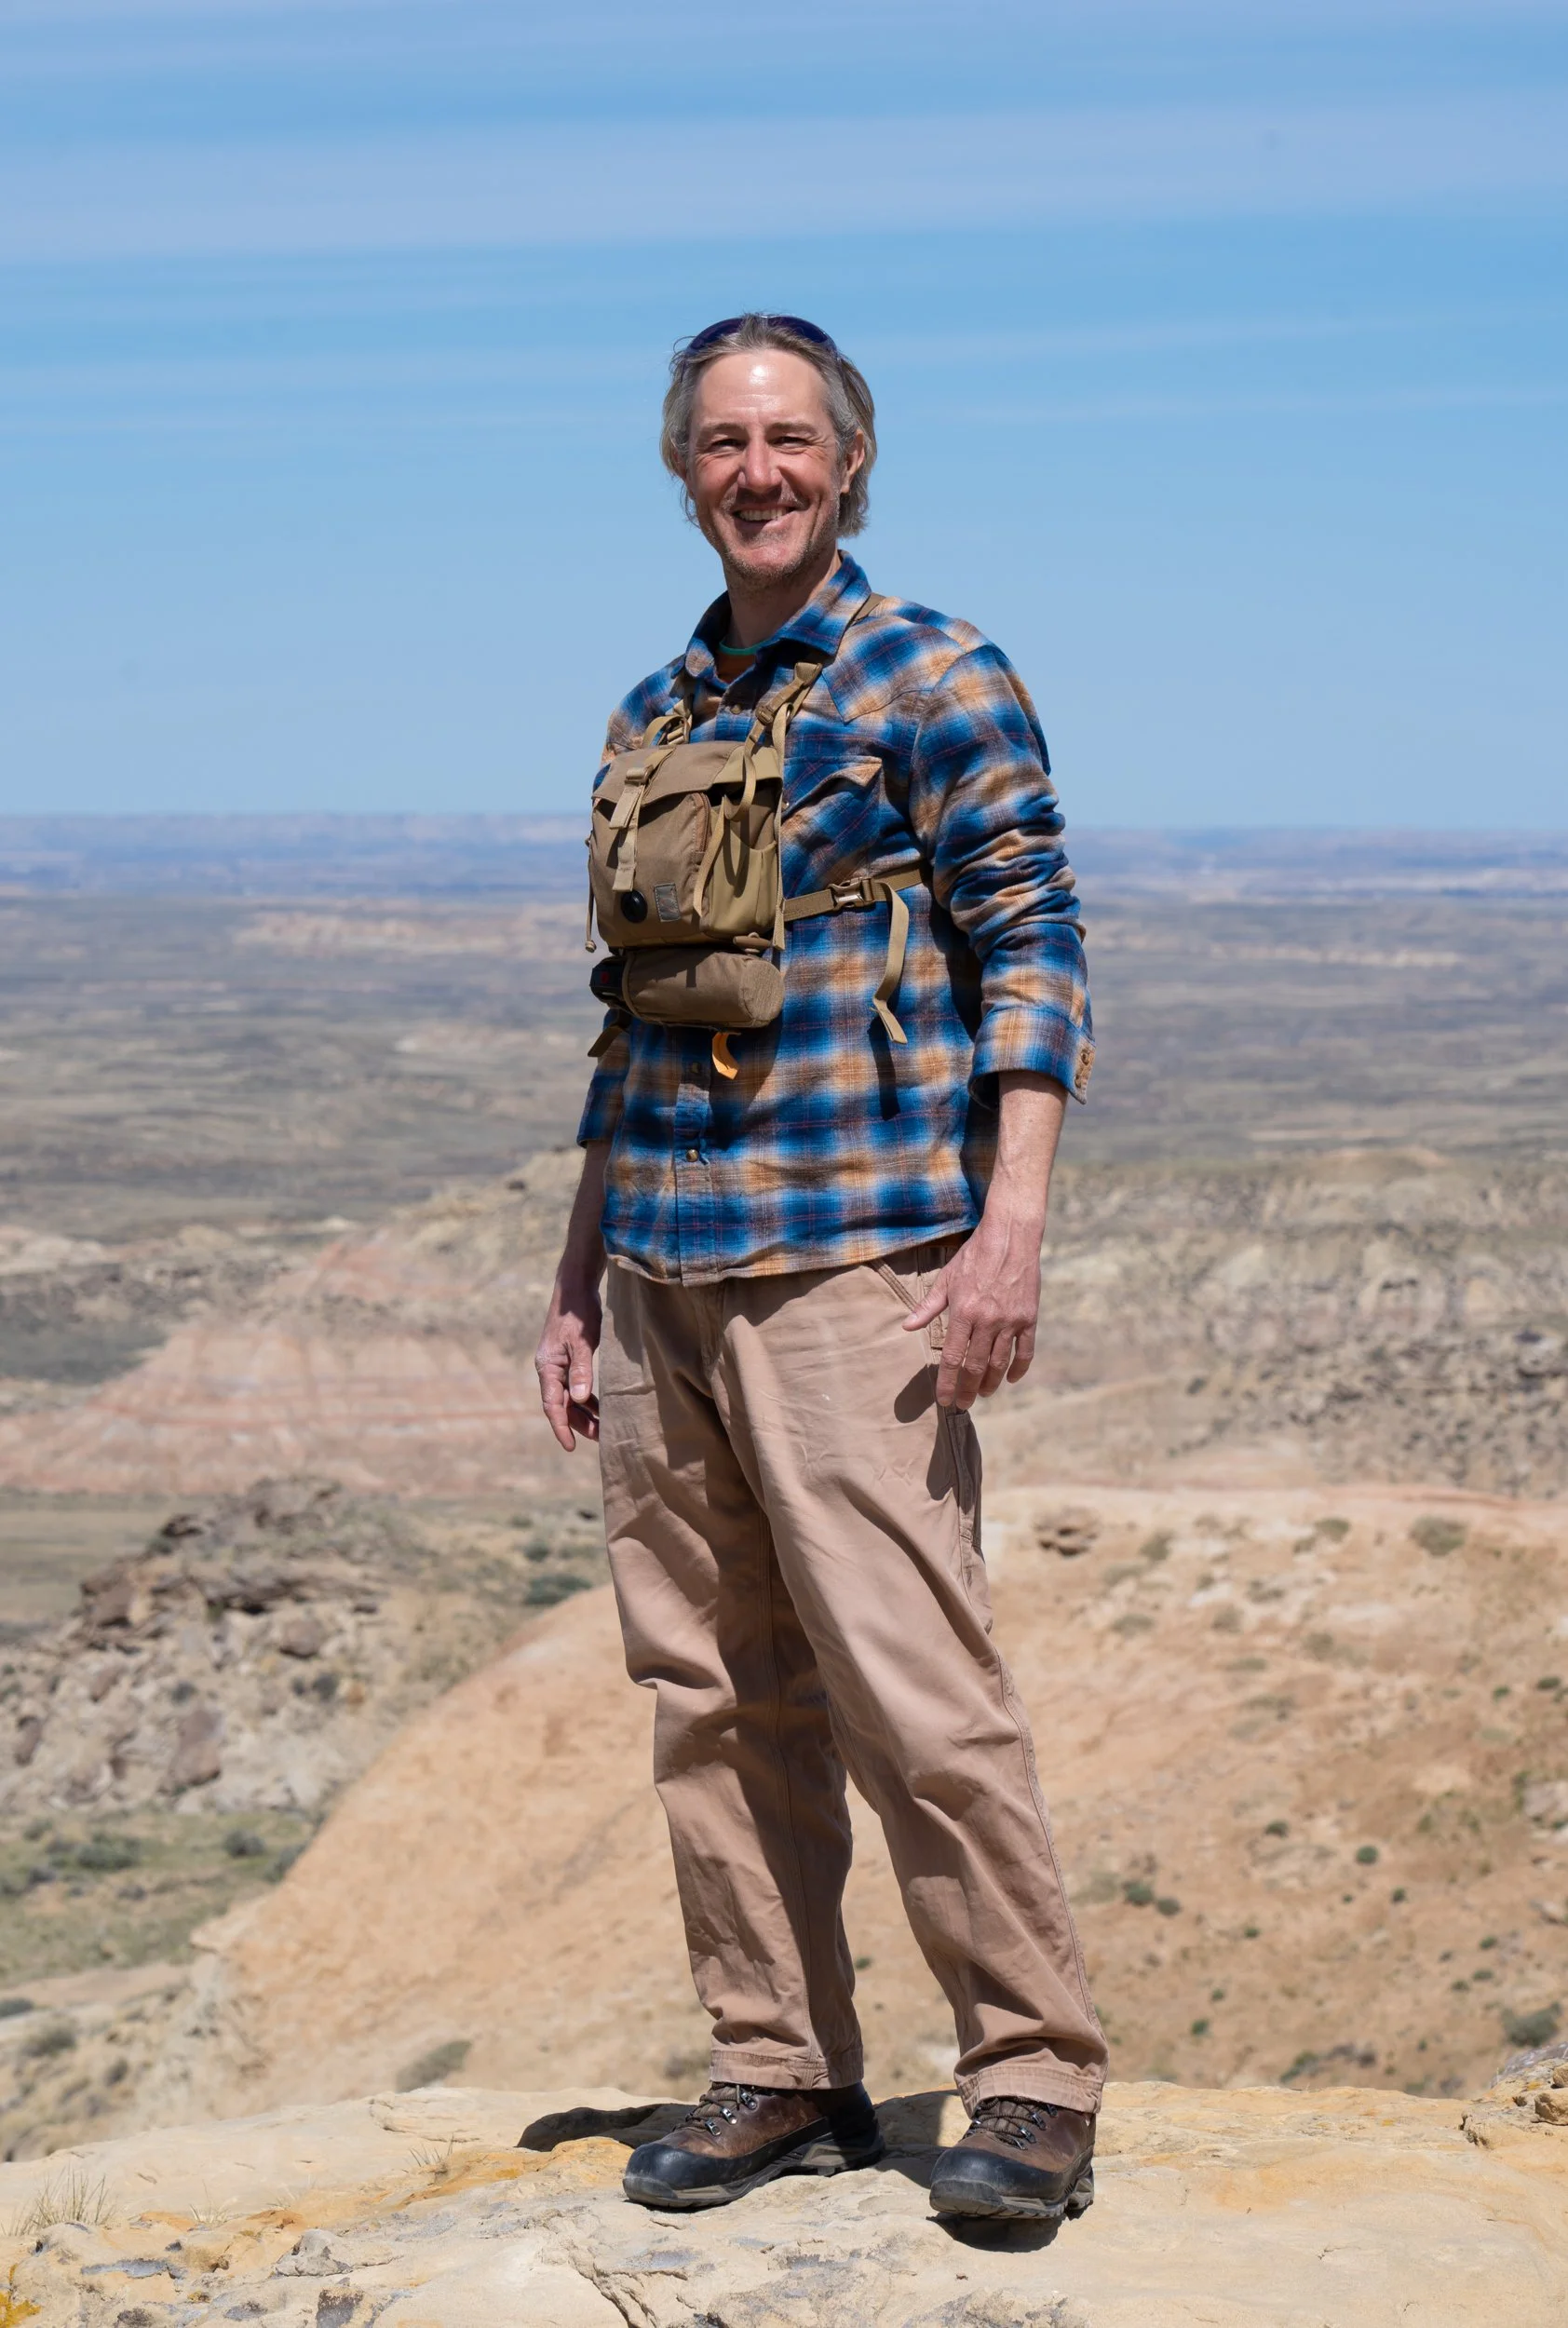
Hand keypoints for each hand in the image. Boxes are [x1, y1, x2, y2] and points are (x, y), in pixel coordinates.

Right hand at [534, 1272, 602, 1450]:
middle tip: (601, 1438)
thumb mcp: (582, 1342)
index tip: (570, 1447)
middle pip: (562, 1405)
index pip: (553, 1406)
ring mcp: (560, 1364)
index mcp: (548, 1367)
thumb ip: (581, 1370)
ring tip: (605, 1428)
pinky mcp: (570, 1359)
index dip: (561, 1428)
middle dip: (579, 1424)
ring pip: (571, 1397)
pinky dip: (589, 1398)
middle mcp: (550, 1369)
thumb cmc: (579, 1313)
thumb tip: (581, 1399)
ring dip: (586, 1413)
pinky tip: (603, 1406)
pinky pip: (577, 1385)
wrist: (576, 1287)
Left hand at [900, 1069, 1064, 1409]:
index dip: (948, 1382)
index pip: (953, 1358)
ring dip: (991, 1383)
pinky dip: (1019, 1368)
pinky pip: (1025, 1350)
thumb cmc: (975, 1255)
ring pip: (1000, 1362)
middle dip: (968, 1390)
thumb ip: (928, 1307)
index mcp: (963, 1312)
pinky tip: (1011, 1379)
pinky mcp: (1029, 1317)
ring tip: (983, 1395)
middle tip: (963, 1405)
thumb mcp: (947, 1279)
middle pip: (976, 1366)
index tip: (944, 1400)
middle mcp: (987, 1321)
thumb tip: (908, 1327)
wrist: (1011, 1235)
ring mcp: (1010, 1321)